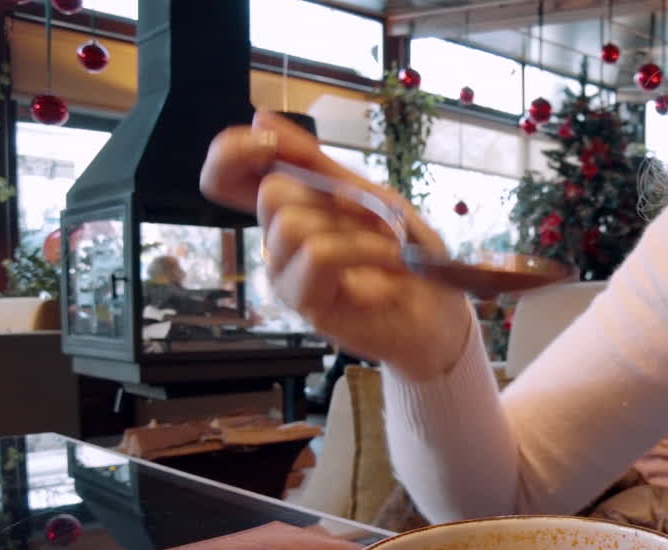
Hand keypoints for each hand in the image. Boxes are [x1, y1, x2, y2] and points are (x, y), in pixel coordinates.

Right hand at [200, 111, 470, 380]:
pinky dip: (364, 248)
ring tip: (388, 248)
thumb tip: (259, 118)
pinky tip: (390, 262)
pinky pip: (318, 253)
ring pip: (293, 223)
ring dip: (356, 227)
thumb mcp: (371, 196)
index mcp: (290, 208)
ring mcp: (287, 273)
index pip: (226, 175)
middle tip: (374, 220)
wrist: (441, 312)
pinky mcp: (304, 301)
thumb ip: (316, 162)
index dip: (232, 152)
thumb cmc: (408, 257)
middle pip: (271, 192)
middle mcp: (278, 240)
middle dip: (331, 196)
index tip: (268, 143)